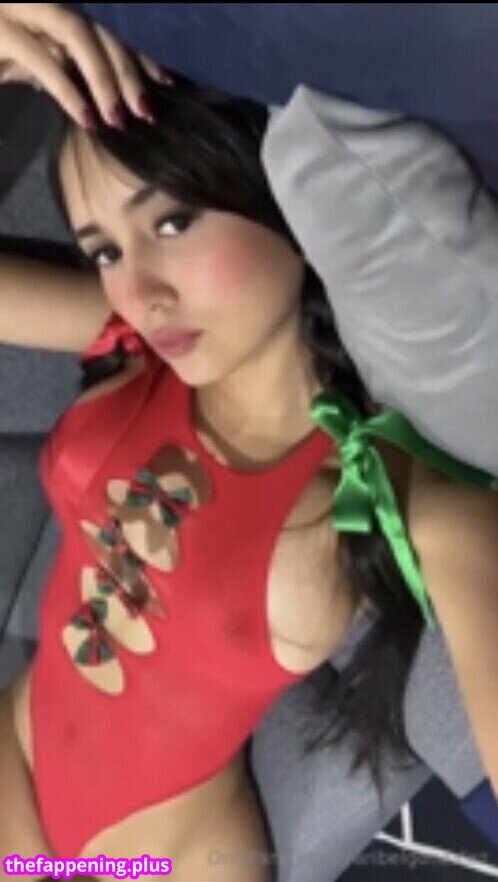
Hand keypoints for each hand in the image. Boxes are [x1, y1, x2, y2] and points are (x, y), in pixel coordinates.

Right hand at [0, 3, 169, 128]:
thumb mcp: (20, 61)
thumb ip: (56, 66)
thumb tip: (94, 93)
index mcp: (49, 8)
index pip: (103, 29)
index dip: (135, 56)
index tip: (165, 83)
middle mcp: (38, 0)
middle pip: (97, 29)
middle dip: (128, 70)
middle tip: (147, 111)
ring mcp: (15, 8)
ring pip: (76, 31)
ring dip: (103, 77)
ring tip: (119, 118)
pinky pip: (41, 58)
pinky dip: (67, 88)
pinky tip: (85, 117)